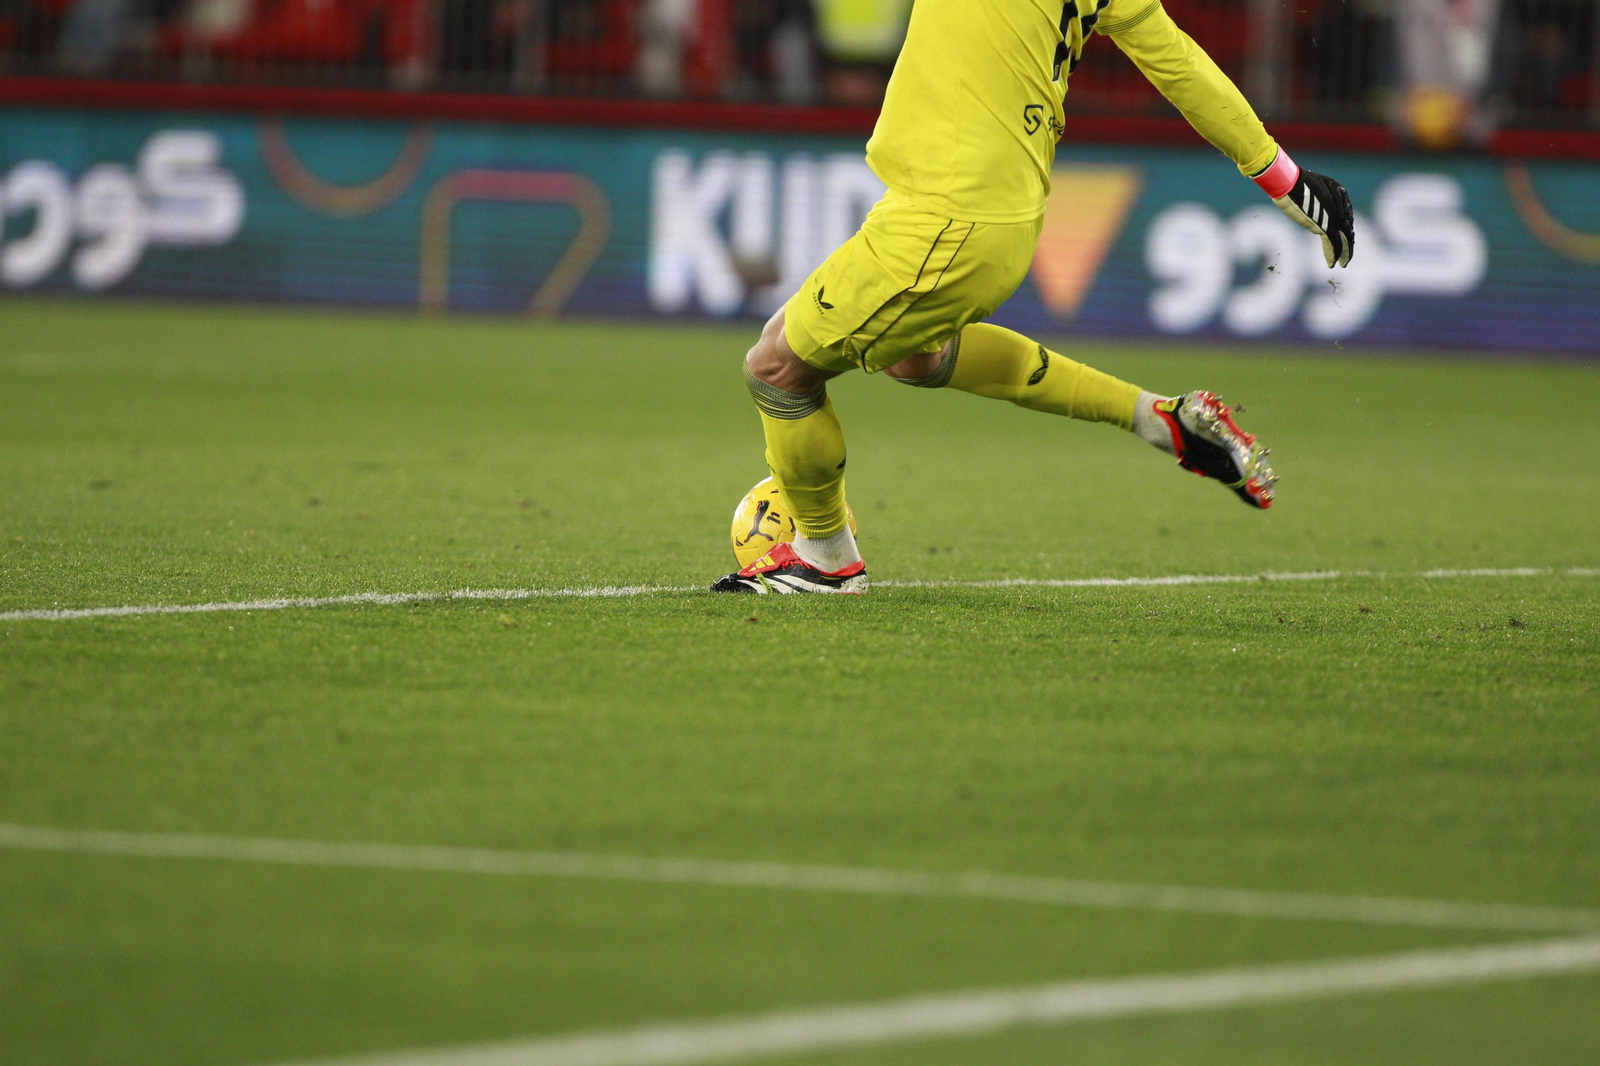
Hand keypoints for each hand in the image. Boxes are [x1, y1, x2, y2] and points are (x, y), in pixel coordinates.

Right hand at [1251, 149, 1354, 267]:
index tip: (1344, 238)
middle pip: (1348, 228)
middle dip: (1348, 243)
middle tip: (1348, 256)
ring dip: (1345, 252)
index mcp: (1339, 193)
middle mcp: (1340, 206)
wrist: (1290, 183)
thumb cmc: (1293, 181)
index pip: (1345, 215)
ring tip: (1344, 263)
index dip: (1345, 228)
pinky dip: (1333, 255)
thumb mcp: (1306, 186)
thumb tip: (1299, 197)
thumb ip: (1310, 195)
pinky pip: (1333, 244)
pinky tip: (1333, 264)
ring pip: (1344, 238)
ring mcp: (1334, 217)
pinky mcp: (1326, 226)